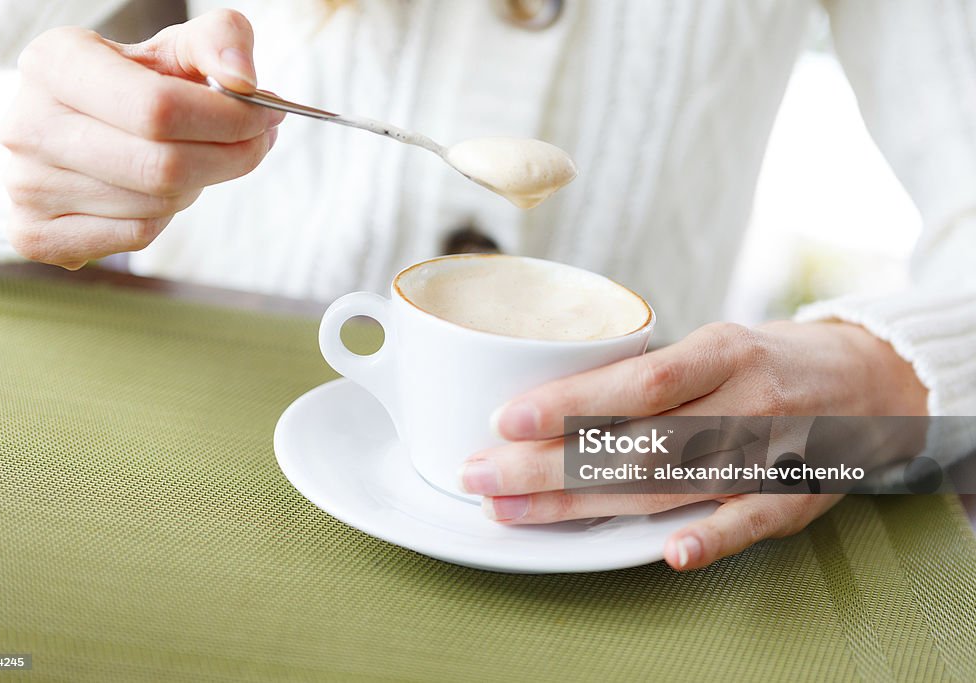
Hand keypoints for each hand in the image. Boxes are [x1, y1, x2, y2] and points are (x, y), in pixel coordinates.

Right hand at [0, 10, 282, 269]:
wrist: (72, 126)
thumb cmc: (135, 84)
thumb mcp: (177, 47)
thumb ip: (221, 41)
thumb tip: (245, 81)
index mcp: (55, 62)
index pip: (159, 108)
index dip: (229, 120)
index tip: (266, 116)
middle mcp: (27, 124)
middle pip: (163, 167)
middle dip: (229, 158)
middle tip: (256, 143)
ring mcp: (24, 185)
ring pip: (155, 206)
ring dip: (195, 187)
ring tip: (191, 159)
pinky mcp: (34, 233)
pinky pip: (134, 237)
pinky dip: (162, 218)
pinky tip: (155, 191)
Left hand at [459, 321, 928, 569]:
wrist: (867, 379)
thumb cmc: (764, 361)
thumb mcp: (712, 343)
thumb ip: (647, 373)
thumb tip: (550, 394)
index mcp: (724, 351)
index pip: (639, 381)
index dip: (571, 403)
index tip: (503, 419)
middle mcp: (748, 401)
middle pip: (638, 442)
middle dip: (549, 464)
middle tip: (479, 473)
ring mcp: (772, 452)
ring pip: (672, 484)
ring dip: (586, 504)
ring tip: (514, 511)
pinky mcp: (796, 496)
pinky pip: (753, 520)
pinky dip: (713, 538)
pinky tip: (667, 554)